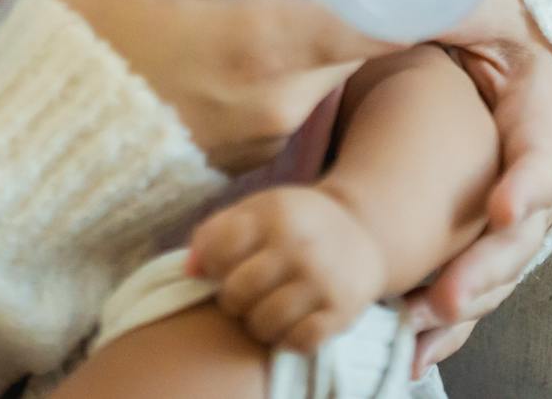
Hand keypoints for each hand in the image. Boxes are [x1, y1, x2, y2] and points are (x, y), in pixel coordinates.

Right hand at [56, 0, 405, 171]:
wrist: (35, 153)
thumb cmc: (82, 52)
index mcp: (268, 47)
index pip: (385, 24)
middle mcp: (282, 102)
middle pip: (350, 40)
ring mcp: (264, 138)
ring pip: (315, 70)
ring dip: (294, 23)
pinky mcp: (240, 160)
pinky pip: (281, 101)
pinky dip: (268, 62)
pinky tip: (212, 26)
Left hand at [189, 185, 385, 353]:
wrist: (362, 229)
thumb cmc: (296, 222)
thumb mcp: (258, 210)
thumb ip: (216, 232)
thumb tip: (189, 270)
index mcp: (275, 214)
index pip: (218, 252)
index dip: (213, 265)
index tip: (225, 265)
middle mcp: (300, 246)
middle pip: (237, 293)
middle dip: (232, 299)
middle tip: (244, 292)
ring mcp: (322, 280)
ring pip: (264, 323)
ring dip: (256, 323)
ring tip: (263, 309)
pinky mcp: (341, 311)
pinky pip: (298, 342)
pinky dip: (287, 338)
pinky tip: (289, 322)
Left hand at [403, 0, 551, 372]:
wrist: (516, 55)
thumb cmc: (493, 27)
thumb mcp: (481, 5)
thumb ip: (455, 1)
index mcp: (543, 106)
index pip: (543, 148)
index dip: (527, 183)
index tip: (505, 211)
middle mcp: (542, 168)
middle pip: (525, 229)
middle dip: (488, 267)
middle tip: (445, 297)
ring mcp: (521, 210)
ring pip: (503, 268)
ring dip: (464, 303)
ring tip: (417, 330)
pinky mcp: (491, 236)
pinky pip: (478, 285)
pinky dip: (451, 323)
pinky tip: (416, 354)